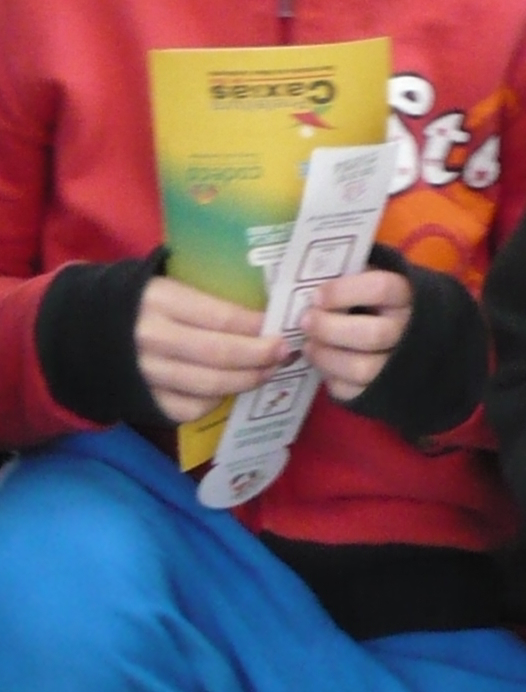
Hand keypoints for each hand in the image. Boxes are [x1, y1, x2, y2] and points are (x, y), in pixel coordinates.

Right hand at [133, 274, 282, 425]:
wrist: (76, 330)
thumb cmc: (135, 299)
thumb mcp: (163, 282)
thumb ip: (201, 295)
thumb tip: (259, 307)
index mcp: (160, 301)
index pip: (219, 317)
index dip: (255, 326)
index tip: (280, 326)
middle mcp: (152, 339)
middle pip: (218, 355)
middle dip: (258, 357)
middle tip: (283, 353)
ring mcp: (145, 373)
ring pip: (207, 386)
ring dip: (245, 381)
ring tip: (266, 373)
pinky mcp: (141, 400)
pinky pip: (187, 409)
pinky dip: (214, 402)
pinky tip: (228, 389)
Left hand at [299, 264, 412, 401]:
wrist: (413, 339)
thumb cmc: (381, 302)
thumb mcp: (376, 279)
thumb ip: (353, 276)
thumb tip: (312, 276)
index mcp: (407, 297)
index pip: (380, 289)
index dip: (343, 292)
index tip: (317, 295)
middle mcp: (408, 333)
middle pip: (371, 334)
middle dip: (330, 328)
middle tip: (305, 321)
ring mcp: (397, 366)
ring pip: (361, 368)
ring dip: (326, 357)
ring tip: (309, 345)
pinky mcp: (382, 392)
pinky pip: (353, 391)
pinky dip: (331, 378)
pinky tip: (323, 363)